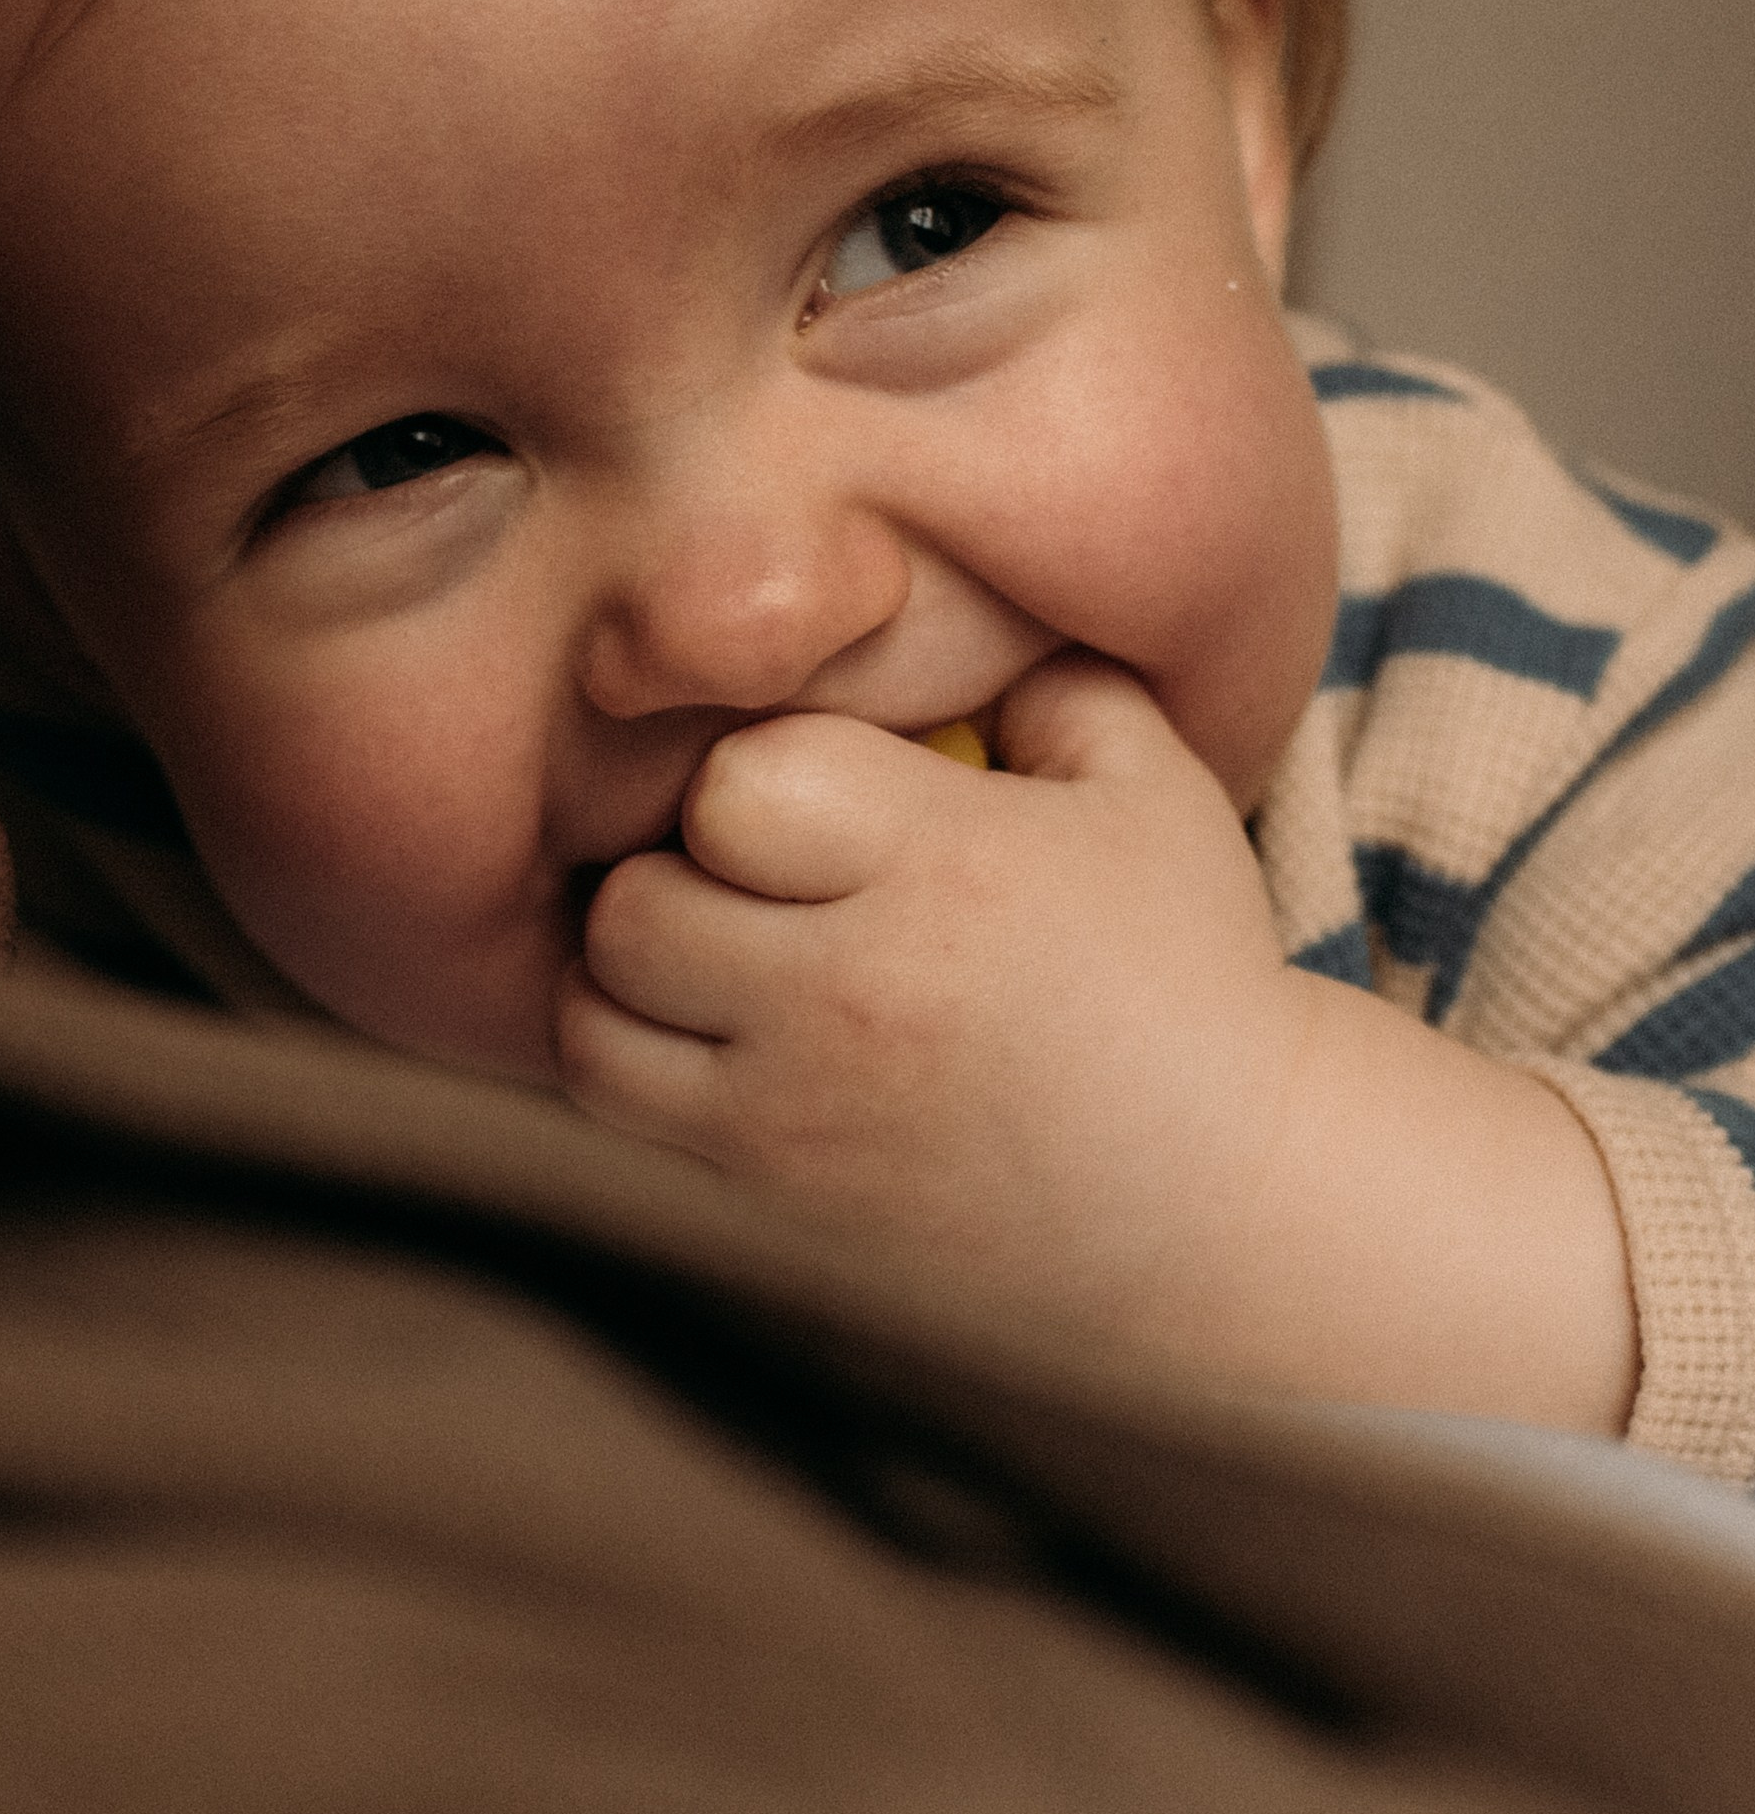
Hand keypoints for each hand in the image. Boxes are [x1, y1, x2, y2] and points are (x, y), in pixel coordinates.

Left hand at [560, 654, 1306, 1330]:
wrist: (1218, 1195)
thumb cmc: (1186, 967)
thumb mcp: (1151, 786)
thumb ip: (1048, 677)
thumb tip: (941, 618)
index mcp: (947, 868)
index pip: (740, 783)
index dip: (757, 770)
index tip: (819, 796)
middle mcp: (856, 989)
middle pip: (643, 896)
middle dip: (679, 865)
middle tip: (749, 873)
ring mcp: (802, 1103)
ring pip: (596, 1004)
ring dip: (635, 962)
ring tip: (714, 944)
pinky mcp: (774, 1184)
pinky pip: (612, 1098)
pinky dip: (629, 1049)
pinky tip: (705, 1023)